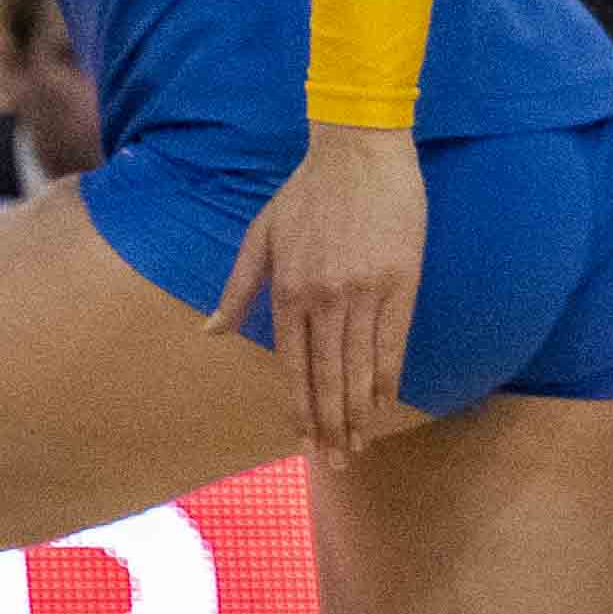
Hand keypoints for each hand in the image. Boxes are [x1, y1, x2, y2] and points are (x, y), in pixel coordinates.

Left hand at [207, 121, 427, 448]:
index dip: (299, 406)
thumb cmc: (304, 192)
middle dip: (330, 423)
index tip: (302, 440)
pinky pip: (395, 341)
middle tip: (335, 461)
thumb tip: (211, 332)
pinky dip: (389, 376)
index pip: (293, 364)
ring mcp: (366, 292)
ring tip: (359, 445)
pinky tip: (385, 402)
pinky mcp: (401, 282)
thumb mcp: (260, 235)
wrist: (359, 152)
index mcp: (288, 288)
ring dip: (360, 410)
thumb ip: (238, 288)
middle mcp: (326, 297)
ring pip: (361, 366)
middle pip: (328, 375)